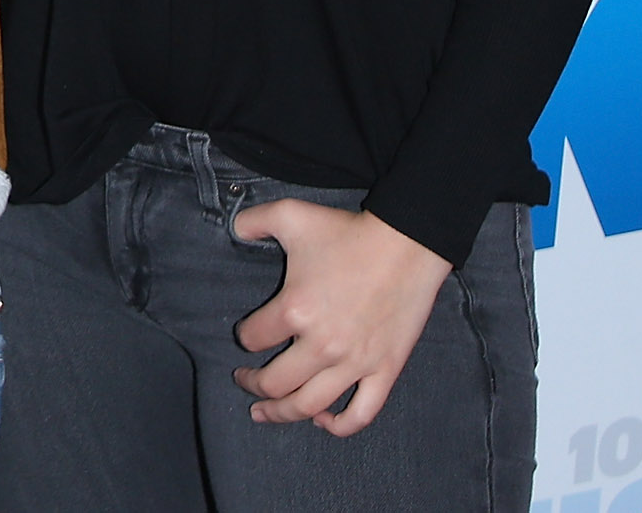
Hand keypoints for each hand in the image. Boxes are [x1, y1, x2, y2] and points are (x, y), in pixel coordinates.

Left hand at [229, 198, 451, 432]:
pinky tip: (323, 422)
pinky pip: (362, 413)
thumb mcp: (289, 215)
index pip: (253, 338)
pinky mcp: (385, 370)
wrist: (407, 244)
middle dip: (252, 384)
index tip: (247, 335)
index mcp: (294, 309)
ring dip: (283, 413)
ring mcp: (355, 362)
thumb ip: (252, 221)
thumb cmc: (347, 232)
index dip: (244, 337)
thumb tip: (234, 230)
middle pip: (275, 382)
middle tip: (244, 381)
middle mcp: (322, 344)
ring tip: (266, 413)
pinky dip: (340, 425)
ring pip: (310, 405)